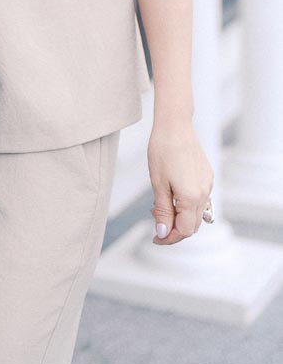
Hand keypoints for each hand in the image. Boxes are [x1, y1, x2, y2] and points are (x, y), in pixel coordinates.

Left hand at [148, 123, 212, 244]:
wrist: (175, 125)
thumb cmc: (162, 151)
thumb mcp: (158, 183)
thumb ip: (163, 211)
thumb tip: (163, 233)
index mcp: (192, 198)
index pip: (184, 231)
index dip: (169, 237)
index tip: (155, 237)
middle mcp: (204, 193)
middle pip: (193, 225)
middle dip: (174, 228)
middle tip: (155, 218)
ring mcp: (208, 184)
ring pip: (197, 213)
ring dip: (180, 216)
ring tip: (159, 204)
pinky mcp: (207, 176)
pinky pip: (200, 199)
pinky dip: (186, 204)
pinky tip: (172, 193)